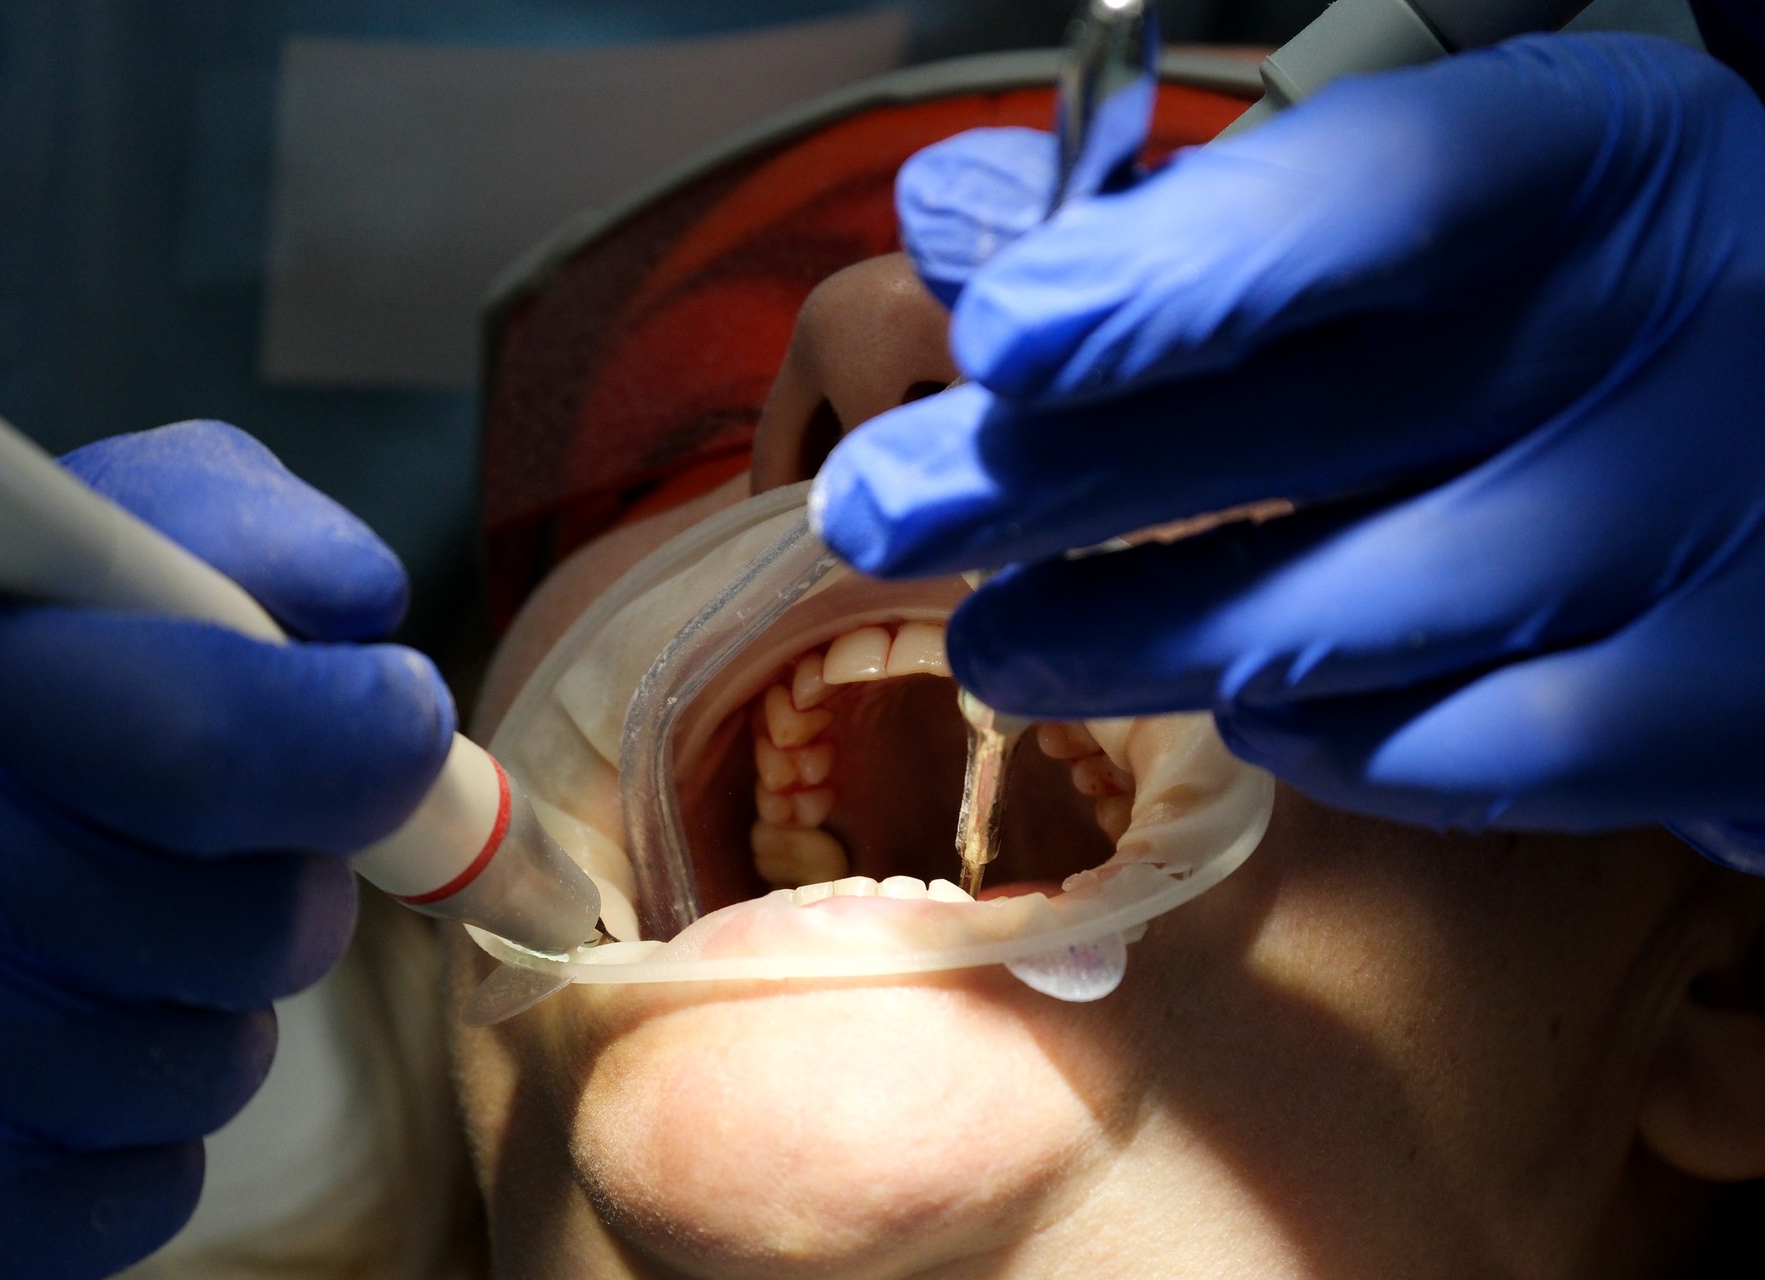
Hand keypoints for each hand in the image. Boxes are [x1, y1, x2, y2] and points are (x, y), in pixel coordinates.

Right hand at [0, 422, 452, 1276]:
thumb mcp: (76, 538)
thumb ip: (239, 530)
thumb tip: (369, 604)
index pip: (226, 748)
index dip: (364, 746)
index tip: (400, 720)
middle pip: (272, 930)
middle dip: (282, 876)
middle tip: (195, 829)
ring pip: (223, 1062)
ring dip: (198, 997)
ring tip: (75, 921)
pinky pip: (155, 1178)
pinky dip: (129, 1119)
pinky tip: (27, 1035)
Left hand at [811, 35, 1764, 845]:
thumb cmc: (1589, 293)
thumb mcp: (1440, 200)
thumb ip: (1207, 217)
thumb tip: (957, 222)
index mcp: (1591, 167)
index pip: (1363, 208)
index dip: (1163, 280)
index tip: (993, 338)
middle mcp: (1661, 347)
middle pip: (1289, 442)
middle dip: (1042, 486)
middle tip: (877, 515)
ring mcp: (1689, 544)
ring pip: (1322, 629)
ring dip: (1121, 642)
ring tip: (1004, 647)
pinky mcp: (1702, 715)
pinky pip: (1431, 757)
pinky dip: (1305, 735)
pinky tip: (1242, 699)